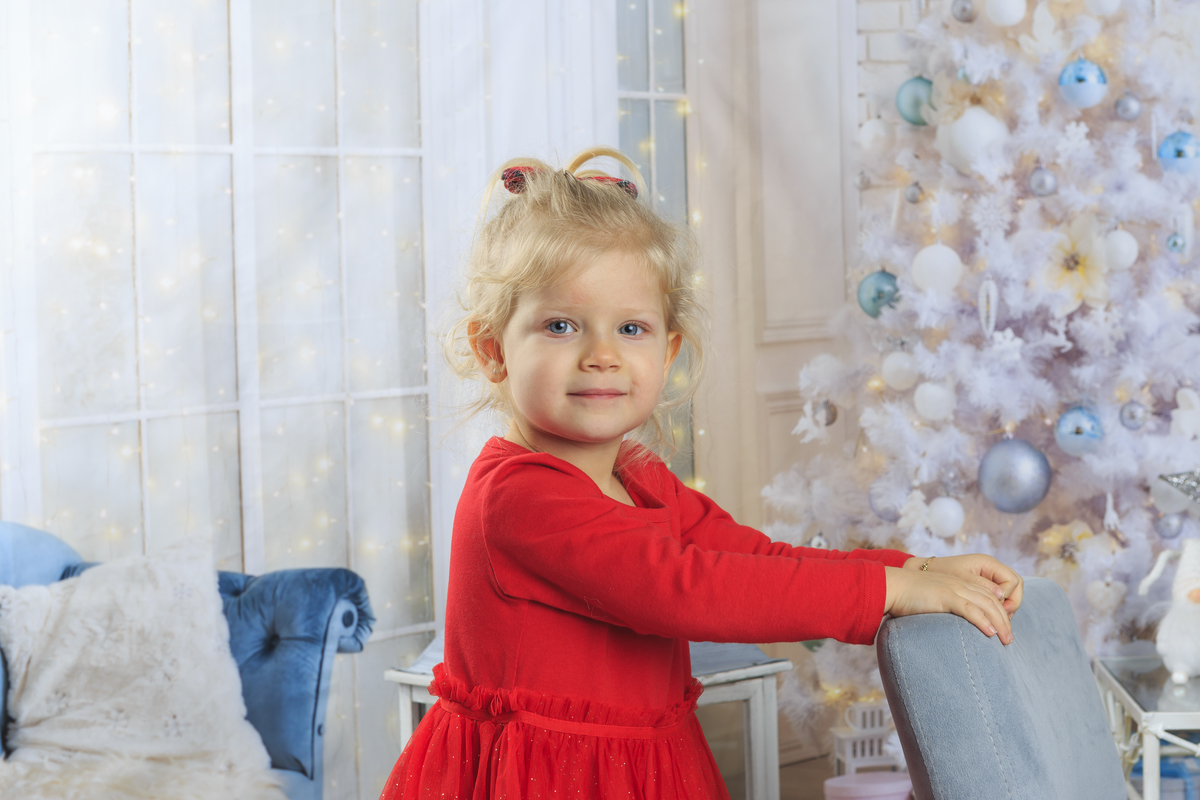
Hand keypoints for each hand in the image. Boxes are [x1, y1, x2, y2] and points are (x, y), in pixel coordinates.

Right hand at [885, 562, 1014, 644]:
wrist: (893, 586)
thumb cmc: (908, 596)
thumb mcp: (933, 599)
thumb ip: (946, 608)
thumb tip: (953, 627)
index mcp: (958, 584)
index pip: (988, 596)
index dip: (1000, 612)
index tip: (1003, 630)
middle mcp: (960, 584)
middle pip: (993, 601)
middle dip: (1005, 621)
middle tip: (1009, 640)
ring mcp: (954, 589)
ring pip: (986, 605)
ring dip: (1000, 623)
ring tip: (1005, 640)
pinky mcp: (946, 596)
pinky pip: (970, 609)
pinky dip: (983, 621)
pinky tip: (991, 633)